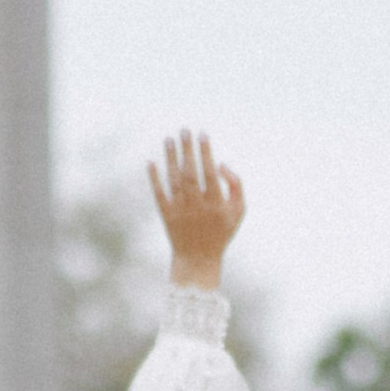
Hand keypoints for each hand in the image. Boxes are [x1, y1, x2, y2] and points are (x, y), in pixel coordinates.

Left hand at [149, 129, 246, 289]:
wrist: (198, 260)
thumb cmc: (221, 232)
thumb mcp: (238, 213)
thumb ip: (237, 186)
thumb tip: (222, 164)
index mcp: (216, 205)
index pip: (209, 173)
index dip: (206, 153)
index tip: (202, 135)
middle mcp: (197, 207)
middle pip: (190, 173)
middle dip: (187, 150)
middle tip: (184, 130)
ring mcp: (181, 211)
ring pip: (174, 180)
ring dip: (171, 158)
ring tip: (169, 139)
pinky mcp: (167, 216)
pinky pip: (159, 194)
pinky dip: (154, 178)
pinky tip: (151, 162)